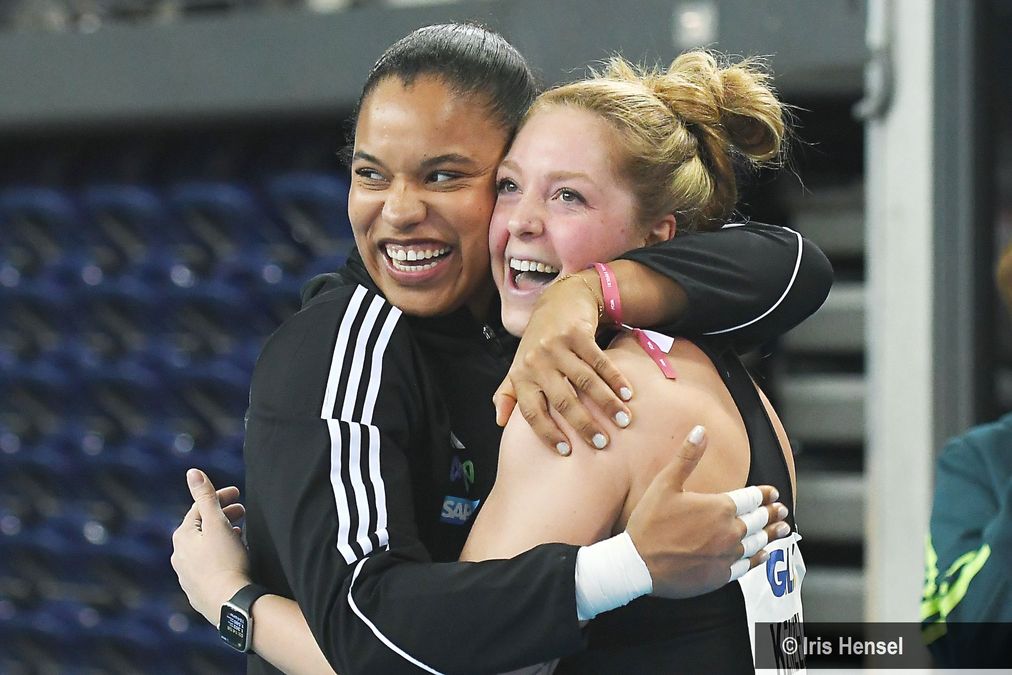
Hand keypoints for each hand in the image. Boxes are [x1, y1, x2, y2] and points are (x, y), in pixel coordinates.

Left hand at [170, 468, 251, 624]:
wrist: (229, 604)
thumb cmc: (225, 561)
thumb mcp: (217, 523)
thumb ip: (205, 497)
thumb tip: (192, 472)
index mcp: (182, 537)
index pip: (200, 508)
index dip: (220, 497)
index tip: (239, 493)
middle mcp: (179, 556)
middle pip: (201, 529)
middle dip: (221, 516)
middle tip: (242, 512)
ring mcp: (187, 577)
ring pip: (204, 548)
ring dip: (220, 536)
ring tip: (240, 534)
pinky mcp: (198, 593)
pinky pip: (209, 566)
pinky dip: (220, 555)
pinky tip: (233, 558)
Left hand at [493, 272, 632, 454]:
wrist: (557, 302)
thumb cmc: (537, 343)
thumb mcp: (519, 367)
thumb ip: (509, 394)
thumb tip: (499, 422)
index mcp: (521, 375)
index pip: (532, 411)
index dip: (547, 433)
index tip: (566, 451)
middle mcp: (536, 361)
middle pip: (562, 400)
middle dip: (583, 424)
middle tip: (602, 443)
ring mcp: (556, 346)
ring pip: (584, 382)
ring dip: (606, 403)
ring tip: (623, 421)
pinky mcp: (576, 333)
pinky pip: (599, 361)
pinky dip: (614, 378)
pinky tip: (627, 394)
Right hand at [625, 426, 790, 598]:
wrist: (639, 564)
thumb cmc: (650, 522)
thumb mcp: (665, 483)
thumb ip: (687, 457)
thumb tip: (701, 431)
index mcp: (720, 507)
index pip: (751, 497)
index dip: (764, 493)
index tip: (773, 493)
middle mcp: (729, 531)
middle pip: (759, 520)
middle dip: (772, 513)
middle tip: (782, 510)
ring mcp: (727, 555)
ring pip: (758, 542)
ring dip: (772, 534)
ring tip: (782, 529)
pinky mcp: (721, 575)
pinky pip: (748, 565)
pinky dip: (759, 557)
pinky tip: (763, 554)